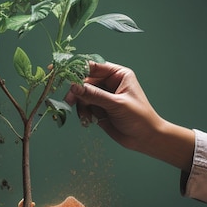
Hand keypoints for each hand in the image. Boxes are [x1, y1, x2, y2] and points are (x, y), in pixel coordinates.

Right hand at [65, 60, 194, 169]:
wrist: (145, 139)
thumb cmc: (138, 117)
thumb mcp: (116, 104)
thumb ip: (94, 95)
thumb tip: (74, 86)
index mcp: (118, 74)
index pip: (94, 67)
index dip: (77, 68)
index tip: (62, 71)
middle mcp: (110, 83)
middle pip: (85, 81)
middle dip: (77, 92)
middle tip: (69, 101)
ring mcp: (103, 96)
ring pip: (82, 95)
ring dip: (81, 106)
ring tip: (86, 117)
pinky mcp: (99, 108)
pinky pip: (84, 107)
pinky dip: (83, 113)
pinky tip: (89, 121)